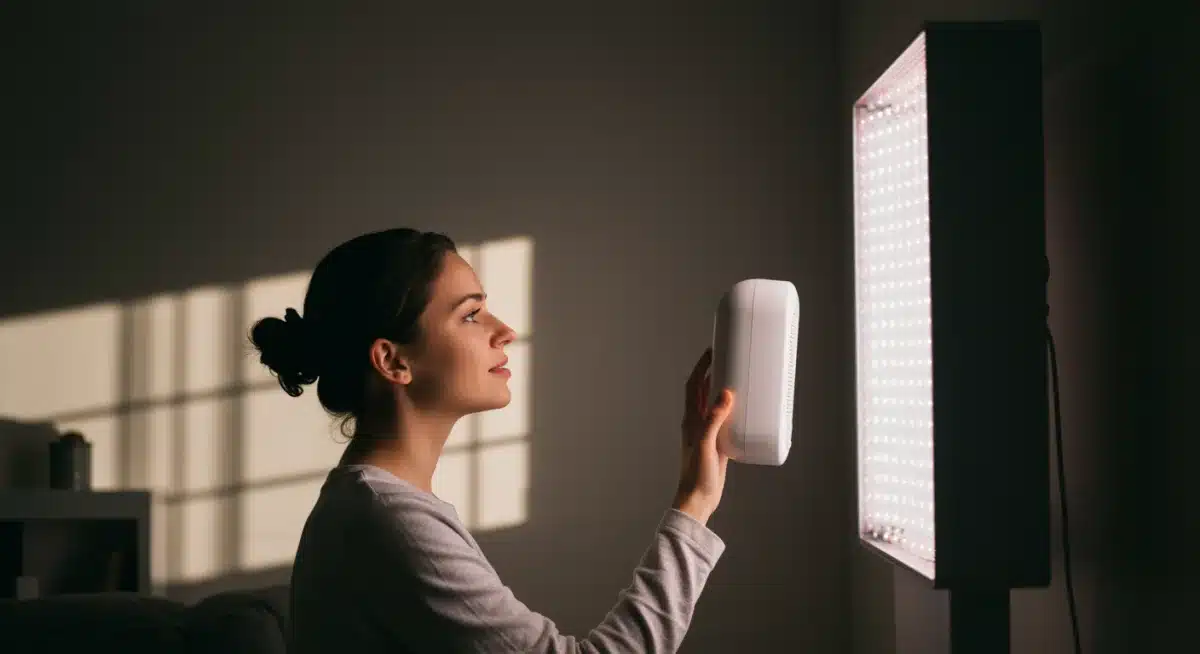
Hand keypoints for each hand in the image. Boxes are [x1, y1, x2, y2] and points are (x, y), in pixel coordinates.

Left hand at [673, 347, 735, 524]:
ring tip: (740, 378)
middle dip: (713, 373)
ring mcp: (707, 433)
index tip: (712, 351)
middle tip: (730, 359)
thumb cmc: (697, 474)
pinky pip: (725, 421)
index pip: (693, 385)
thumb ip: (714, 420)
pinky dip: (734, 411)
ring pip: (715, 405)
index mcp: (690, 419)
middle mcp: (697, 423)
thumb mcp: (706, 444)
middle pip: (703, 391)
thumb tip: (725, 393)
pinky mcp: (718, 443)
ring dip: (723, 390)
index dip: (701, 367)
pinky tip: (747, 409)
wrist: (698, 499)